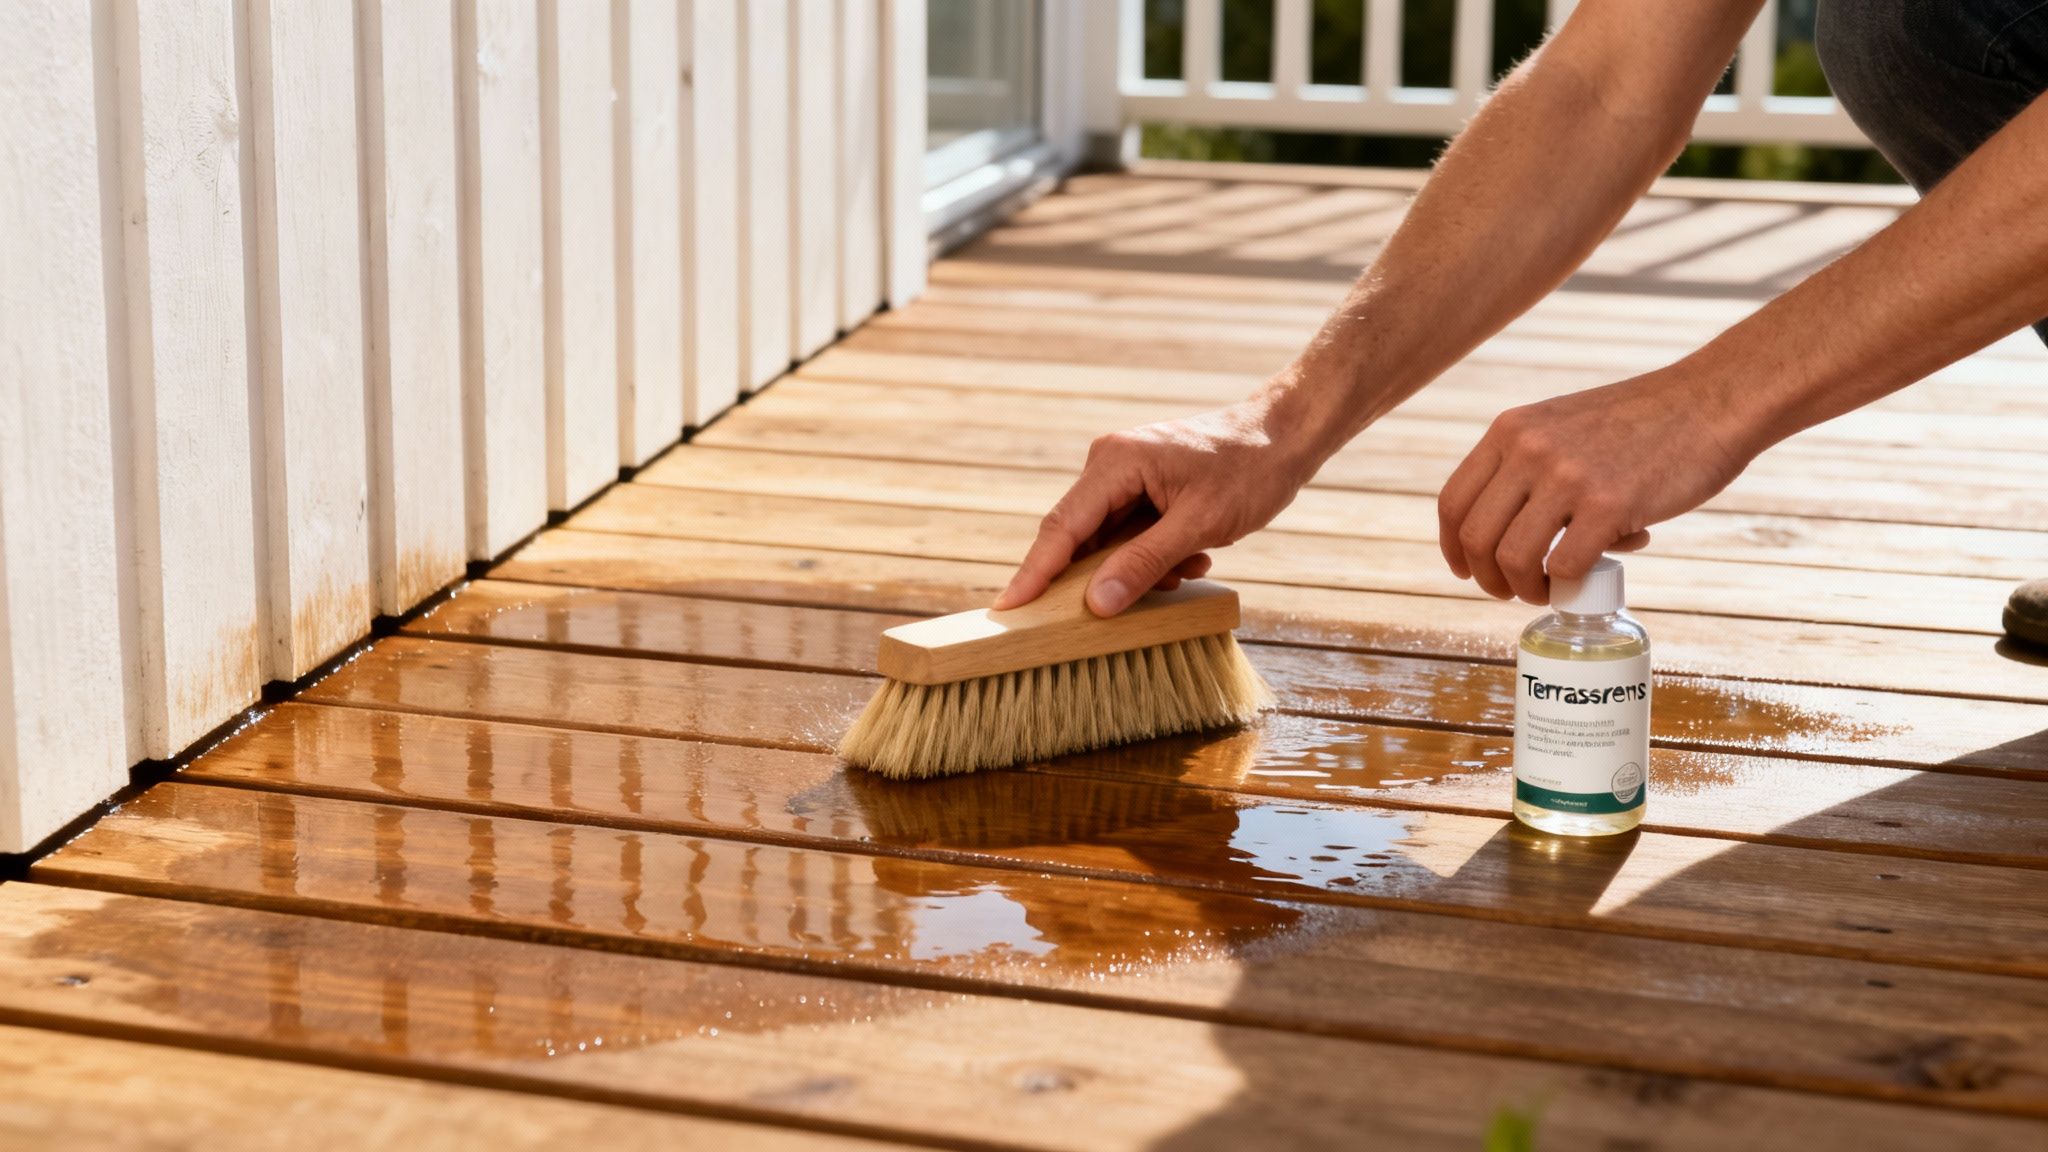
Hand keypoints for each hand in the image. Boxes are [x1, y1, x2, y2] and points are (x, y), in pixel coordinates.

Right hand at [996, 398, 1320, 615]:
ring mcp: (1124, 475)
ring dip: (1141, 567)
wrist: (1285, 436)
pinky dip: (1155, 555)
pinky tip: (1195, 555)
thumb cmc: (1248, 470)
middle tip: (1106, 615)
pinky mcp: (1141, 487)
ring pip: (1108, 542)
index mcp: (1114, 462)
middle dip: (1100, 577)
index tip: (1007, 609)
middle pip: (1077, 537)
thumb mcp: (1198, 525)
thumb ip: (1144, 564)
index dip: (1034, 573)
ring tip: (1190, 564)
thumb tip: (1096, 603)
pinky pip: (1130, 535)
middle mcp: (1108, 464)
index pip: (1061, 528)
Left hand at [1437, 370, 1750, 602]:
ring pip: (1513, 559)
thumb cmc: (1641, 422)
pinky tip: (1585, 579)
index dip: (1453, 547)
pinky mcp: (1609, 504)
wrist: (1710, 402)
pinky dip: (1568, 586)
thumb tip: (1505, 531)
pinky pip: (1565, 567)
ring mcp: (1567, 476)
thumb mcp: (1562, 424)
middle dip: (1488, 578)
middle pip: (1476, 537)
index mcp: (1511, 429)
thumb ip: (1529, 464)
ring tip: (1546, 591)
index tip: (1466, 570)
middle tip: (1510, 591)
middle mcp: (1530, 450)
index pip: (1454, 502)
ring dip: (1524, 589)